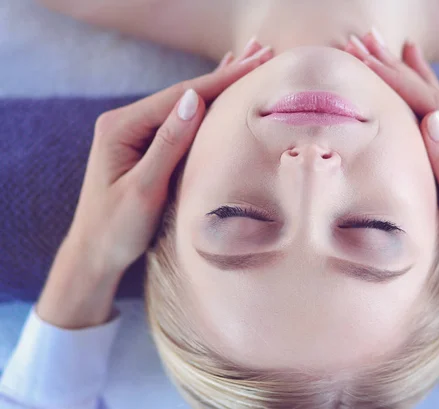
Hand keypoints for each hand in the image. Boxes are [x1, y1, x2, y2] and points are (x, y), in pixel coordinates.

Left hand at [36, 44, 272, 327]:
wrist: (94, 255)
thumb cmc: (115, 228)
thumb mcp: (144, 188)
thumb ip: (168, 143)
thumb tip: (195, 99)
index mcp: (120, 127)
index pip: (181, 97)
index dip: (220, 81)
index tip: (253, 65)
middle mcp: (125, 122)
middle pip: (184, 94)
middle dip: (224, 75)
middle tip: (260, 52)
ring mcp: (134, 133)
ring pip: (185, 105)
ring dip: (217, 85)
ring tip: (247, 61)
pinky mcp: (143, 147)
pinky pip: (180, 121)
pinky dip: (205, 106)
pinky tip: (217, 90)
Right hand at [344, 32, 438, 335]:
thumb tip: (432, 118)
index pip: (430, 105)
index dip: (396, 80)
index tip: (365, 58)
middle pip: (431, 95)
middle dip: (397, 66)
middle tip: (365, 39)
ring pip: (435, 103)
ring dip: (410, 75)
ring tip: (392, 47)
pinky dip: (424, 99)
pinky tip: (419, 90)